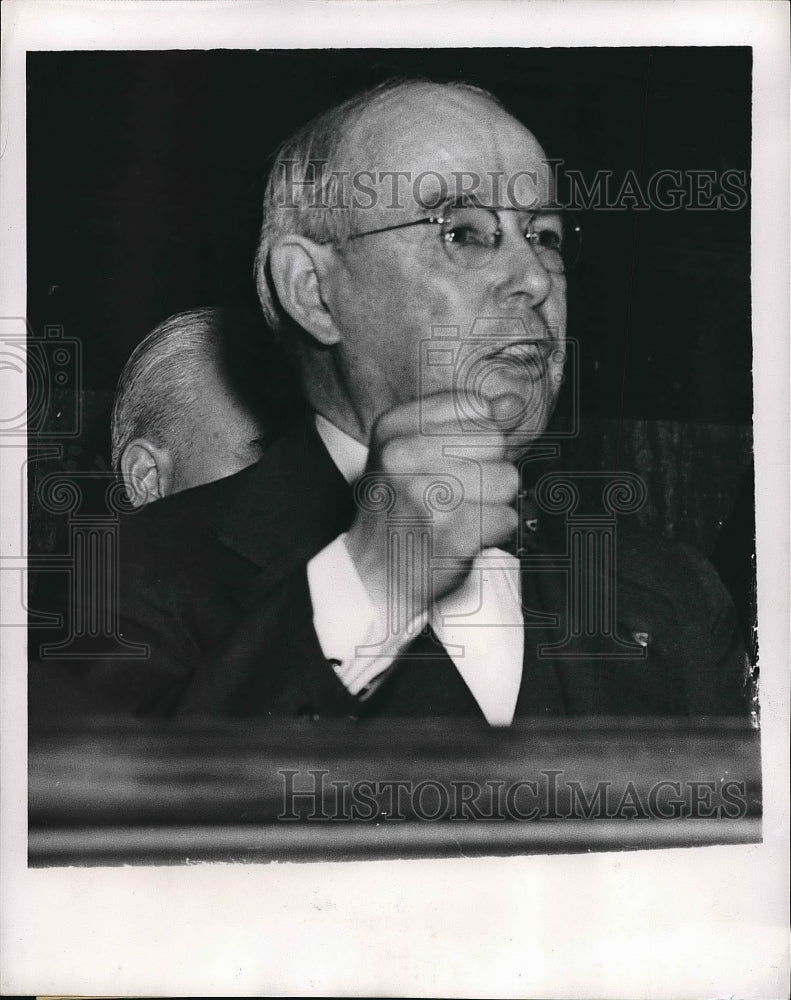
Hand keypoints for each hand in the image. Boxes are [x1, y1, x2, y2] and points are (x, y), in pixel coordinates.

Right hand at [344, 391, 519, 614]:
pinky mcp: (448, 533)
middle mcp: (402, 455)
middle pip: (495, 441)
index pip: (475, 406)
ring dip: (493, 502)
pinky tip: (464, 536)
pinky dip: (494, 532)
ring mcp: (424, 494)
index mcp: (395, 426)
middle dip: (489, 468)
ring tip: (460, 514)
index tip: (454, 459)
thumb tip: (513, 402)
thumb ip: (469, 423)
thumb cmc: (400, 508)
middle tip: (457, 493)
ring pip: (506, 480)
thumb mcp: (417, 452)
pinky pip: (506, 518)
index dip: (480, 436)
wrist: (372, 573)